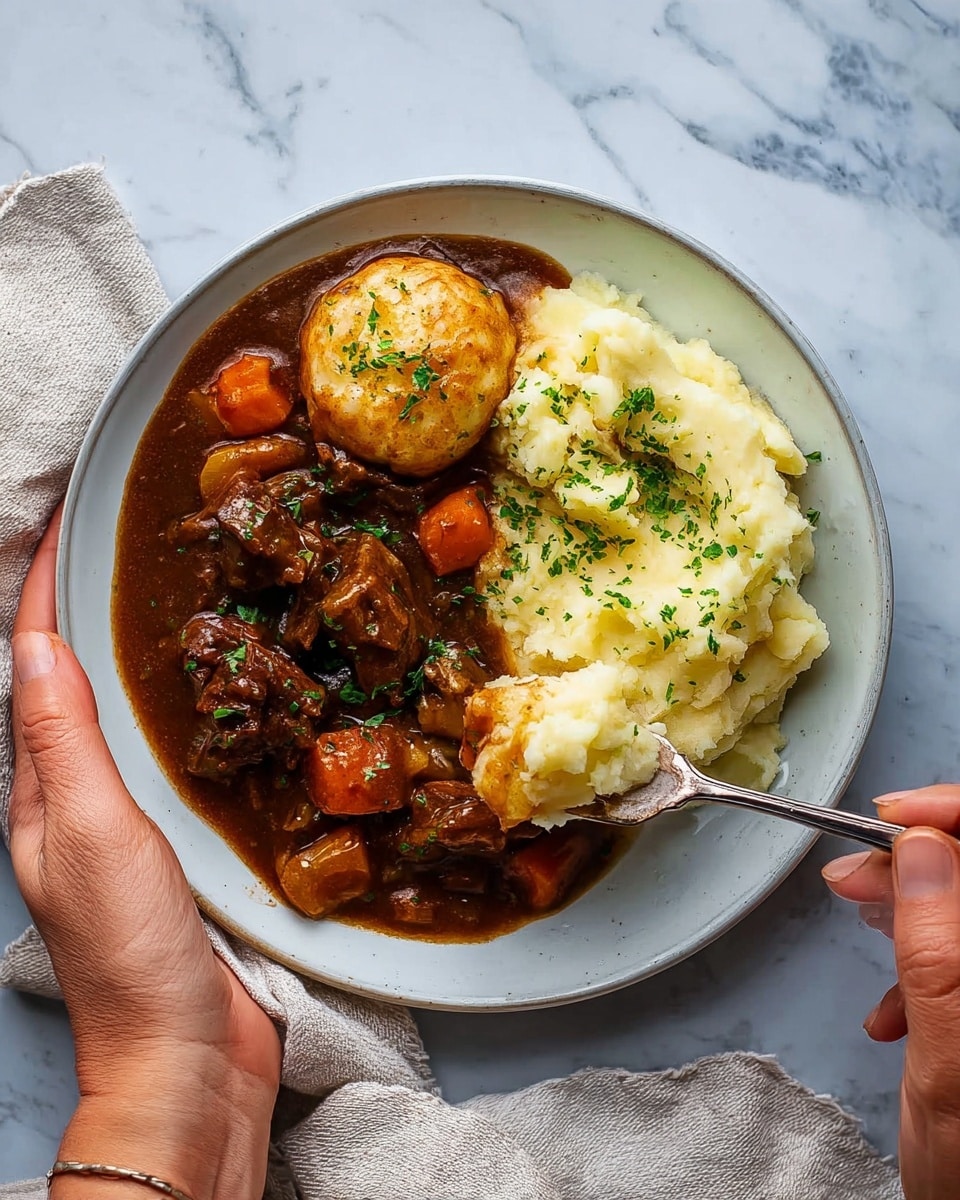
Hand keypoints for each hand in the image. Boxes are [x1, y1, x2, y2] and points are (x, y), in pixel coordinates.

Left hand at [8, 512, 280, 1199]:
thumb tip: (32, 644)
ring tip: (165, 594)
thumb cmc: (129, 952)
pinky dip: (180, 708)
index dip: (44, 592)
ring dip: (133, 652)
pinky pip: (171, 755)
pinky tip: (211, 695)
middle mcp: (74, 799)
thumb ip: (64, 740)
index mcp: (39, 791)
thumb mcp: (87, 831)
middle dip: (84, 608)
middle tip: (120, 543)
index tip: (67, 522)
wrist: (187, 1057)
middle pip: (71, 681)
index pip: (33, 668)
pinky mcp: (177, 843)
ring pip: (123, 714)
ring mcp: (126, 822)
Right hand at [823, 789, 959, 1199]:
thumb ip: (937, 948)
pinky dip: (924, 966)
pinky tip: (894, 1006)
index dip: (953, 814)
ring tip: (860, 922)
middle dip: (921, 861)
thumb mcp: (949, 1062)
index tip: (892, 817)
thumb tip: (922, 848)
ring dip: (915, 911)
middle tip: (853, 877)